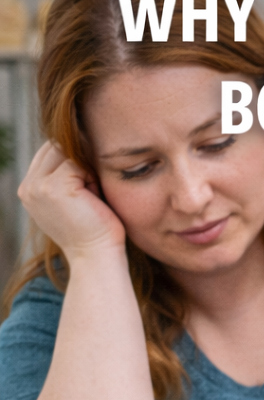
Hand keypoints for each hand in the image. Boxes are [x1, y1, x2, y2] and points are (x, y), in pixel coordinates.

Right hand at [18, 141, 125, 262]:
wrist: (98, 256)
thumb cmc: (96, 231)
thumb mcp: (74, 200)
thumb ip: (68, 176)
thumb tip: (80, 142)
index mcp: (30, 189)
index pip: (49, 153)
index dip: (73, 158)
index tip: (92, 177)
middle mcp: (28, 187)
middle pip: (55, 148)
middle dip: (79, 160)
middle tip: (95, 187)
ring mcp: (38, 186)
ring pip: (66, 153)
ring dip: (86, 168)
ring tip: (95, 194)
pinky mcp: (53, 187)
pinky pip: (76, 163)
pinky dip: (92, 177)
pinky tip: (96, 197)